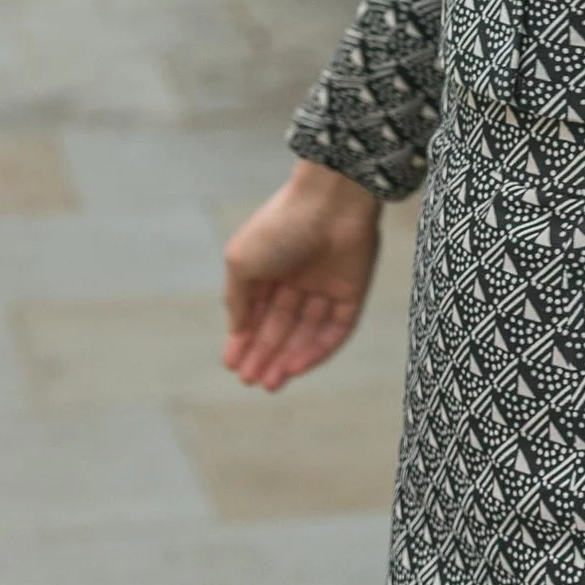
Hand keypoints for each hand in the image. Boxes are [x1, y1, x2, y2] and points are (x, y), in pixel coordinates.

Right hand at [222, 161, 381, 389]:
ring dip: (288, 358)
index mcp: (270, 265)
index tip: (232, 365)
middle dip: (265, 354)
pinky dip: (317, 350)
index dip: (244, 340)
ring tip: (270, 383)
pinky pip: (336, 329)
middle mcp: (298, 277)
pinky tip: (296, 369)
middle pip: (281, 325)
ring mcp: (326, 285)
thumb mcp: (242, 262)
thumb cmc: (280, 226)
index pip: (256, 311)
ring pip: (306, 331)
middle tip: (250, 381)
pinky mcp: (353, 292)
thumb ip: (236, 298)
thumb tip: (236, 331)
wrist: (330, 201)